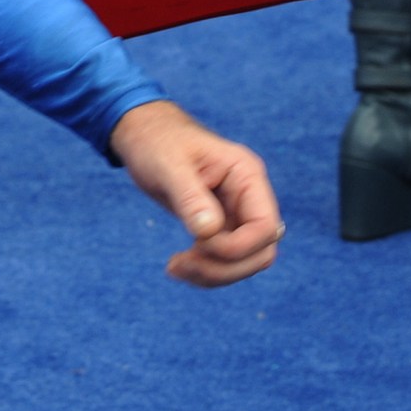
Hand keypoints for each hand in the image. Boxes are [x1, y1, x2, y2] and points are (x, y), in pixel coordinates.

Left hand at [107, 101, 282, 287]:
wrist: (143, 136)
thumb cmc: (157, 141)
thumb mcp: (168, 165)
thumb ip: (190, 197)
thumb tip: (209, 232)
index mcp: (247, 175)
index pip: (266, 227)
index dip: (237, 247)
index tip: (197, 243)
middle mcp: (249, 196)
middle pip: (261, 251)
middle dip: (224, 267)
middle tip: (179, 263)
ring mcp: (237, 213)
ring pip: (246, 262)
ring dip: (214, 274)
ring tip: (174, 267)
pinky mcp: (222, 226)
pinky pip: (227, 260)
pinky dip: (206, 271)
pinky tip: (177, 266)